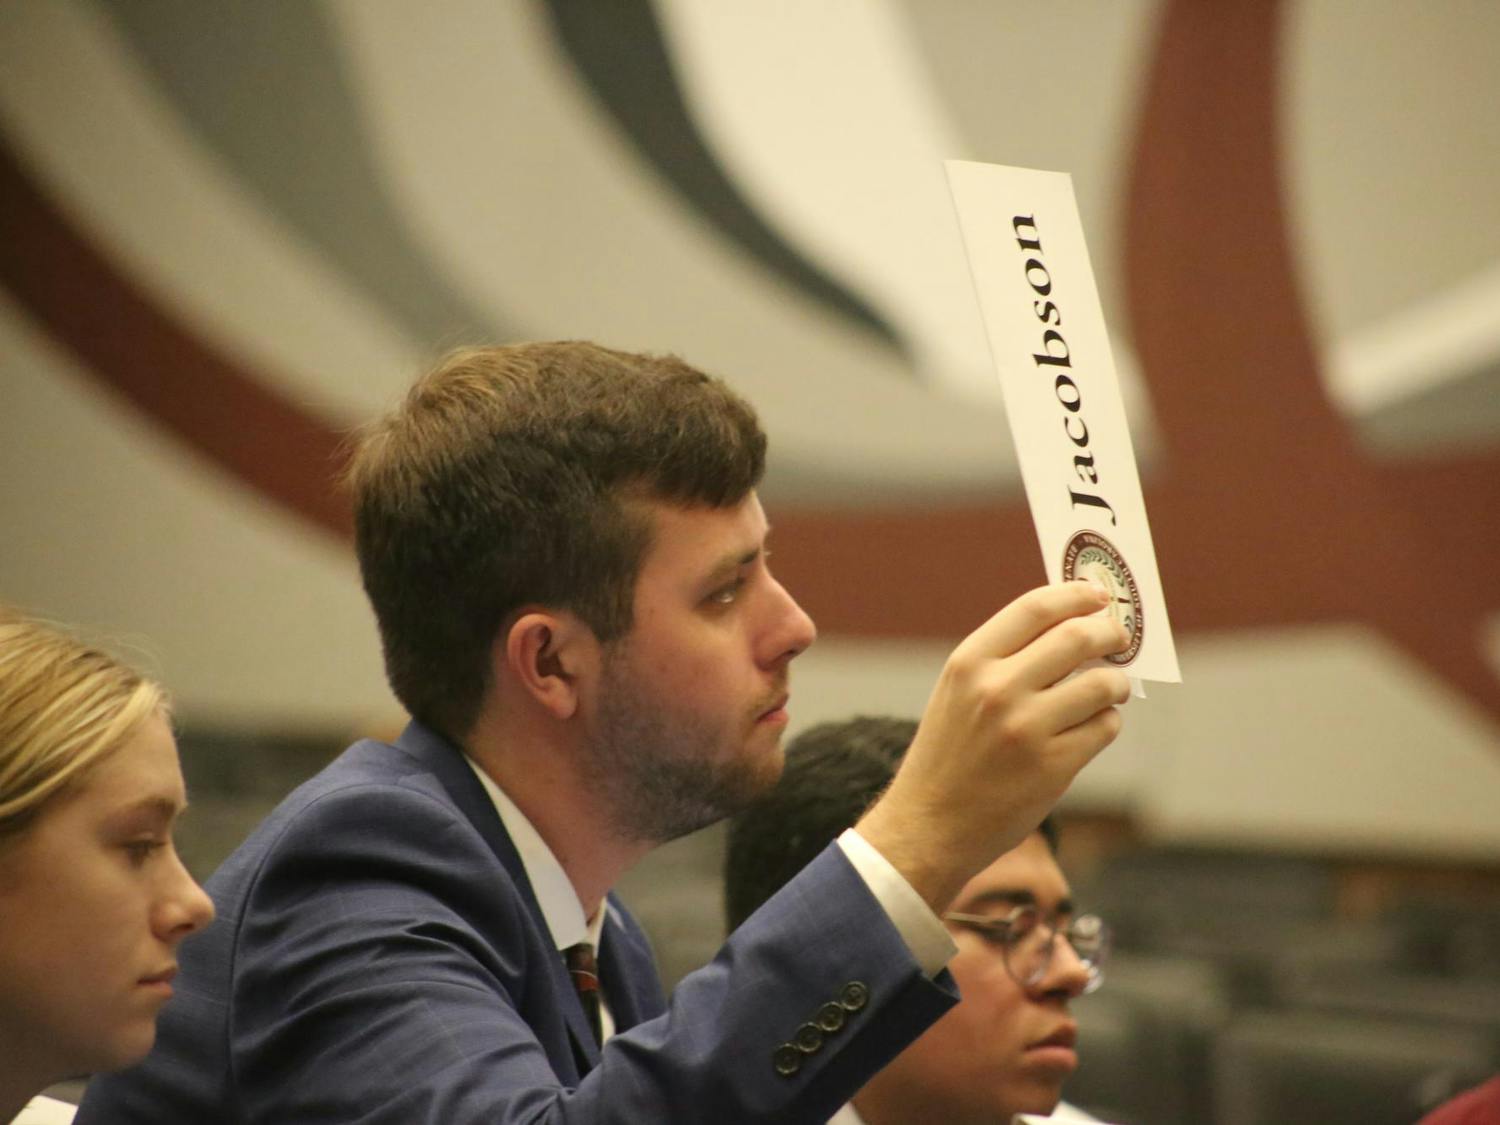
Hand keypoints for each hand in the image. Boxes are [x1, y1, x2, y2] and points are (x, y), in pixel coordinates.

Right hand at [856, 581, 1130, 913]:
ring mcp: (1026, 729)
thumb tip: (1074, 625)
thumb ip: (1005, 657)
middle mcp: (997, 690)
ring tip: (1110, 689)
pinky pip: (1104, 728)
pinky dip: (1107, 722)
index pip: (1035, 608)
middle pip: (1077, 638)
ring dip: (1116, 682)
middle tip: (1118, 638)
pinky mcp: (1053, 767)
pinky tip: (1092, 727)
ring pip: (1101, 684)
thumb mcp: (958, 691)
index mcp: (969, 662)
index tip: (1098, 595)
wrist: (928, 825)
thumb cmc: (949, 752)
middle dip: (1109, 633)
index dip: (1075, 595)